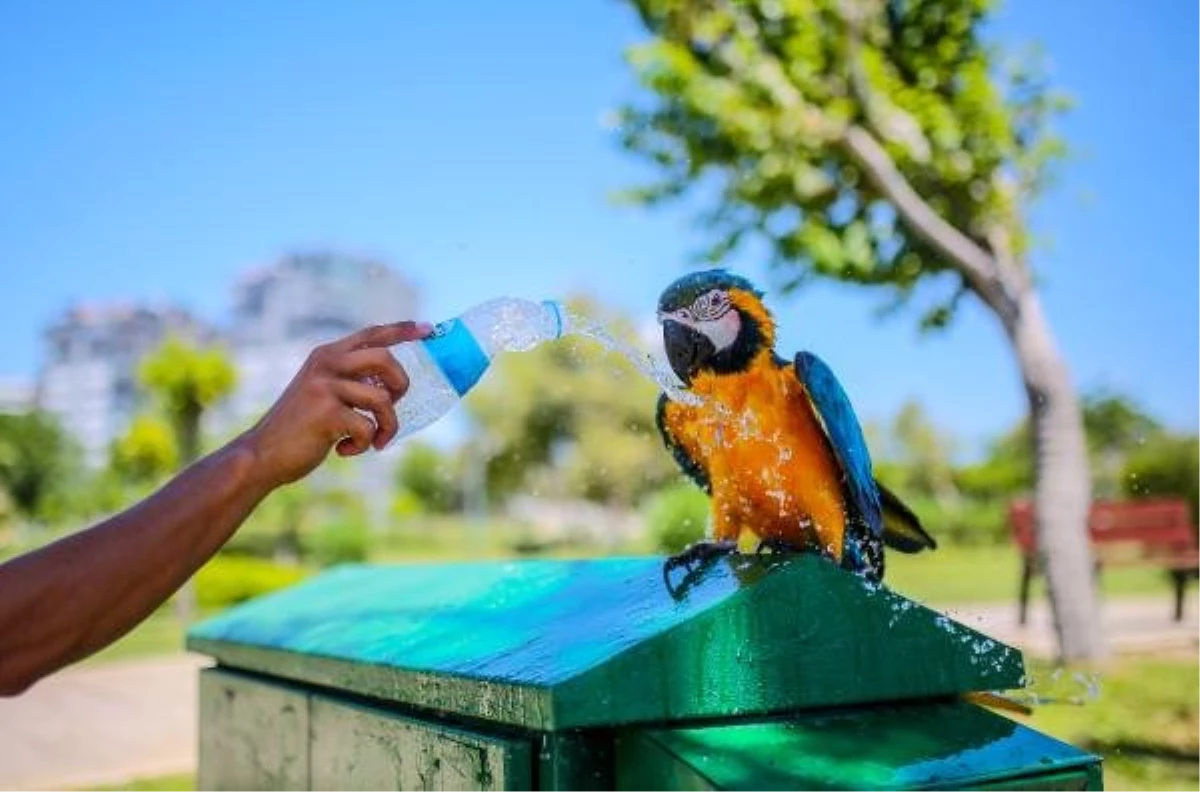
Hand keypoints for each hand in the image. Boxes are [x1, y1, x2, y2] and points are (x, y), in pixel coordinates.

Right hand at [239, 321, 432, 489]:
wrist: (262, 454)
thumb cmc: (299, 428)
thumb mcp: (321, 392)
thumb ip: (348, 380)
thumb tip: (389, 385)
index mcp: (327, 355)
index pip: (372, 334)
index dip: (402, 330)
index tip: (429, 328)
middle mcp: (326, 364)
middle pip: (386, 359)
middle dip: (400, 386)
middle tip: (392, 407)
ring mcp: (324, 386)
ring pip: (382, 400)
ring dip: (387, 426)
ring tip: (374, 440)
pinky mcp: (325, 412)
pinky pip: (367, 427)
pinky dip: (364, 444)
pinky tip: (345, 451)